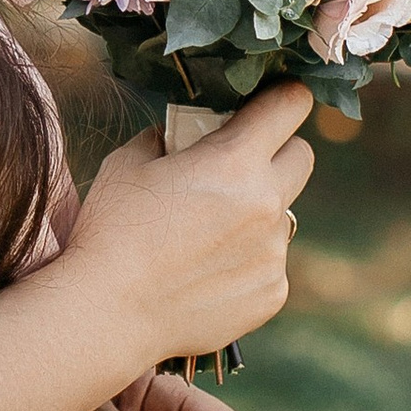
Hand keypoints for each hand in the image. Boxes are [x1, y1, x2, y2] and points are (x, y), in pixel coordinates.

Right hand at [64, 81, 313, 370]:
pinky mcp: (271, 293)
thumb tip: (181, 134)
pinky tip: (204, 274)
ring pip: (281, 217)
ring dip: (255, 215)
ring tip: (204, 237)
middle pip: (302, 157)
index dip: (284, 97)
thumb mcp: (129, 163)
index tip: (275, 101)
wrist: (108, 313)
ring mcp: (273, 252)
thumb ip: (167, 139)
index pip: (290, 105)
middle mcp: (267, 203)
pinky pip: (269, 264)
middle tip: (237, 168)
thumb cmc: (111, 231)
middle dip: (277, 153)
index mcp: (236, 160)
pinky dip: (246, 263)